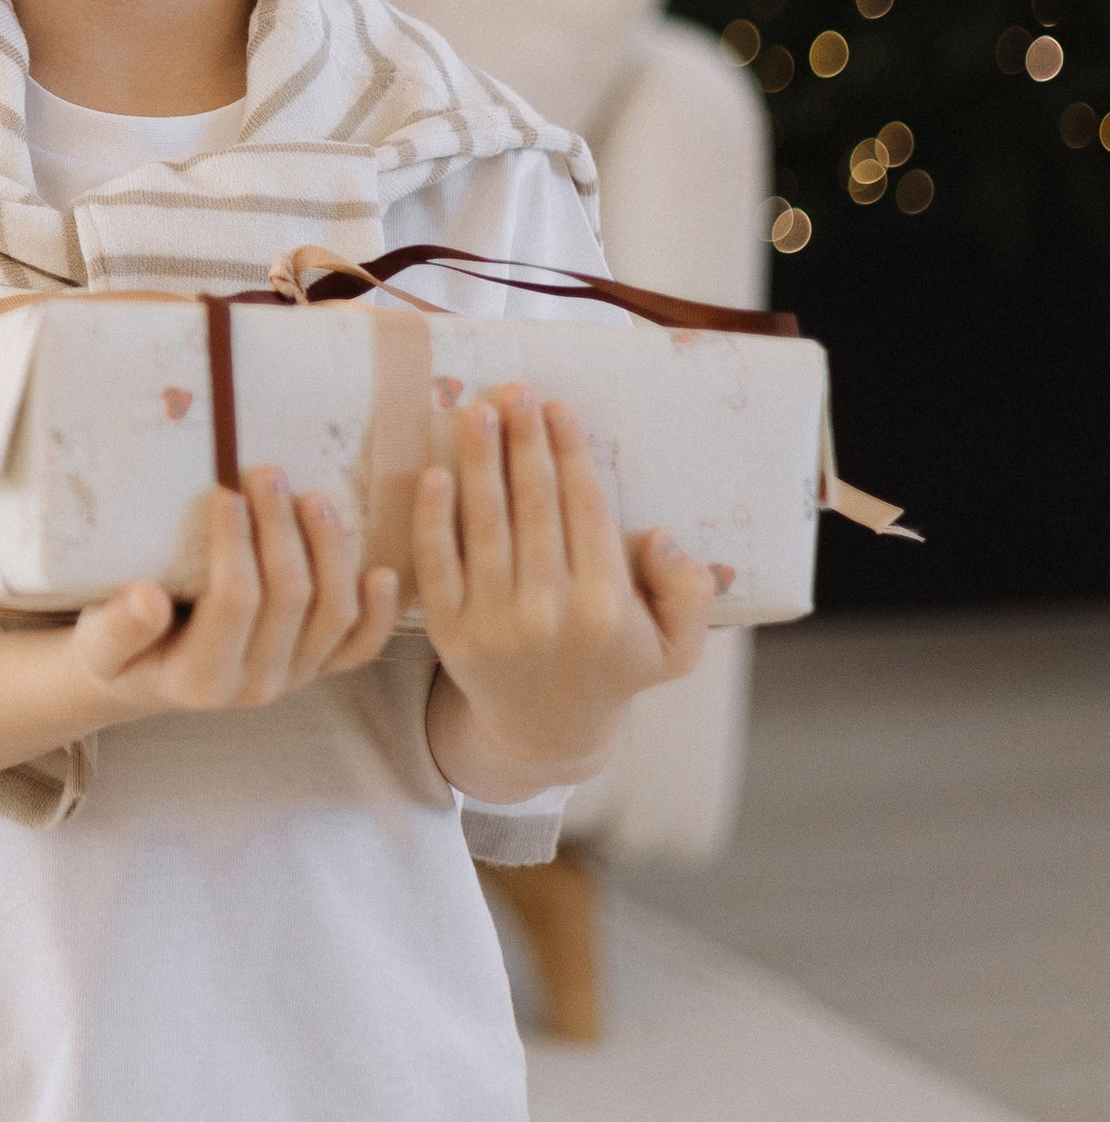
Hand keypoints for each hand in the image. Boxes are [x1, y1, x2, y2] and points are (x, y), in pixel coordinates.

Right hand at [72, 473, 400, 722]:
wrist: (143, 677)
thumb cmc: (116, 647)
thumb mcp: (95, 643)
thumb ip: (118, 627)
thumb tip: (147, 599)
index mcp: (202, 679)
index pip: (234, 603)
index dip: (235, 546)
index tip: (224, 493)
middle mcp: (255, 686)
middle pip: (290, 600)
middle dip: (281, 530)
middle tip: (267, 473)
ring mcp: (293, 678)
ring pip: (333, 614)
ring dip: (330, 550)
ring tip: (313, 496)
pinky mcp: (316, 668)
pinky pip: (360, 646)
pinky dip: (380, 612)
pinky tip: (383, 571)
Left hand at [417, 389, 723, 790]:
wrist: (545, 732)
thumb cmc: (614, 669)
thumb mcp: (677, 646)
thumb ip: (690, 593)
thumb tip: (657, 536)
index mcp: (605, 606)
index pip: (584, 509)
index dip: (569, 451)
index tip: (557, 406)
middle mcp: (549, 612)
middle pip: (532, 504)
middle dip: (522, 440)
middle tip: (512, 390)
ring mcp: (494, 622)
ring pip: (484, 523)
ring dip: (478, 460)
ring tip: (474, 410)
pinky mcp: (450, 631)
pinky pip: (438, 563)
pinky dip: (432, 517)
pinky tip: (434, 473)